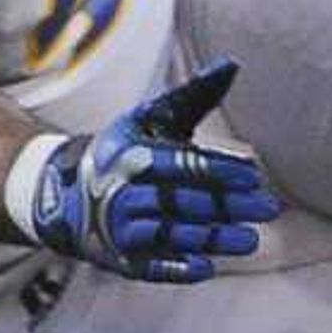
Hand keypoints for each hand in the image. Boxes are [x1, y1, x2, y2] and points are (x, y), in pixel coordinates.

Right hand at [17, 61, 279, 281]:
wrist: (63, 193)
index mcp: (133, 154)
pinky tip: (206, 267)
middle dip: (227, 205)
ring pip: (172, 234)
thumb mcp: (149, 118)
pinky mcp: (122, 258)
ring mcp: (121, 228)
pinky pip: (150, 265)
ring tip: (251, 240)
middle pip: (183, 201)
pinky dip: (176, 267)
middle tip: (269, 208)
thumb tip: (232, 65)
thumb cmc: (122, 150)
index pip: (182, 163)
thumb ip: (193, 96)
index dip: (219, 170)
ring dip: (212, 239)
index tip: (254, 175)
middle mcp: (124, 192)